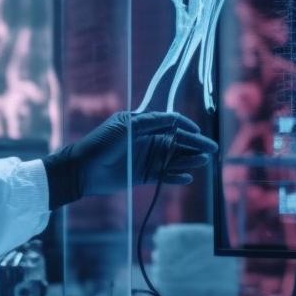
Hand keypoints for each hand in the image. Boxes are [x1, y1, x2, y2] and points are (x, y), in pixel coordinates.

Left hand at [41, 112, 217, 209]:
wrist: (83, 169)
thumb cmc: (102, 143)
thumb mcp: (127, 126)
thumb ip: (151, 122)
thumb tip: (174, 118)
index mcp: (142, 124)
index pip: (170, 123)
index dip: (185, 126)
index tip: (197, 132)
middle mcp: (147, 140)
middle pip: (176, 142)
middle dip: (195, 145)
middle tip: (212, 150)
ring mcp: (146, 158)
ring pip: (173, 158)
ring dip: (189, 160)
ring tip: (203, 162)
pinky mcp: (144, 175)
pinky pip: (164, 174)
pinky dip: (175, 176)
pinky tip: (187, 177)